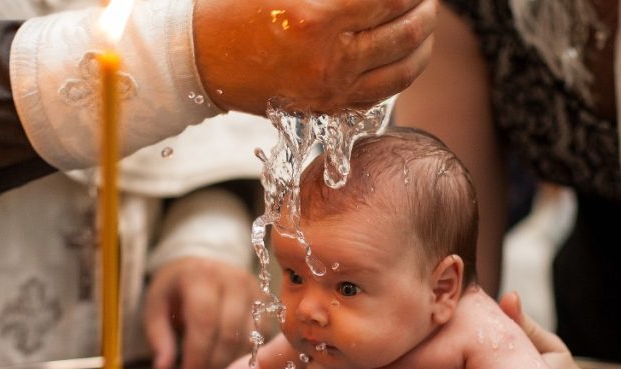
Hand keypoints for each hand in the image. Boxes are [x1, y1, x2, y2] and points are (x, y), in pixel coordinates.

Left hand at [143, 257, 260, 368]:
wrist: (204, 261)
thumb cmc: (177, 288)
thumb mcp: (156, 306)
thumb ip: (158, 337)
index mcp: (201, 277)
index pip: (204, 321)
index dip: (197, 356)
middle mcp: (233, 280)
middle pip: (231, 332)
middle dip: (216, 366)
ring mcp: (254, 290)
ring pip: (251, 337)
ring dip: (233, 365)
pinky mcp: (267, 302)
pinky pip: (262, 337)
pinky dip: (247, 356)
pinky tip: (232, 368)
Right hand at [193, 0, 437, 113]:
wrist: (195, 58)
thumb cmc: (230, 9)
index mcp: (315, 19)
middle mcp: (327, 60)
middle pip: (403, 33)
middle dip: (425, 10)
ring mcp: (329, 90)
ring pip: (401, 70)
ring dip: (423, 42)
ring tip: (425, 23)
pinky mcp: (326, 106)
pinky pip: (380, 94)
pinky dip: (402, 72)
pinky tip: (406, 54)